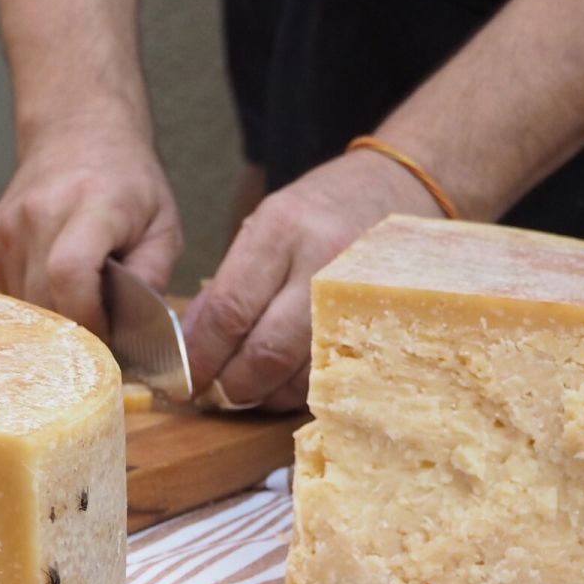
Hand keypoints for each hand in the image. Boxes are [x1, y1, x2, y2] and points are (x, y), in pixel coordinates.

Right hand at [0, 114, 182, 335]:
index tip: (109, 333)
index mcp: (91, 204)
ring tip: (82, 294)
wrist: (78, 133)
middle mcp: (40, 211)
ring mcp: (9, 225)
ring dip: (54, 315)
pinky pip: (8, 291)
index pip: (69, 271)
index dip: (88, 316)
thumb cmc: (128, 182)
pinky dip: (35, 300)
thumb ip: (153, 275)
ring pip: (24, 303)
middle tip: (103, 323)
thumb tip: (134, 329)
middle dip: (75, 326)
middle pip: (43, 299)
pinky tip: (56, 280)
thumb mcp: (164, 226)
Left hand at [181, 149, 443, 409]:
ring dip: (266, 395)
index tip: (184, 380)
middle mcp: (321, 262)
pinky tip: (284, 385)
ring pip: (302, 372)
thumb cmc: (320, 210)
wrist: (400, 187)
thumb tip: (193, 344)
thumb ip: (228, 285)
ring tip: (247, 394)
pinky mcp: (383, 320)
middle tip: (213, 396)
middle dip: (232, 386)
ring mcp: (357, 295)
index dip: (201, 357)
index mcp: (280, 231)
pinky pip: (336, 373)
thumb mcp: (265, 227)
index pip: (229, 311)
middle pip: (266, 351)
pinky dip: (302, 390)